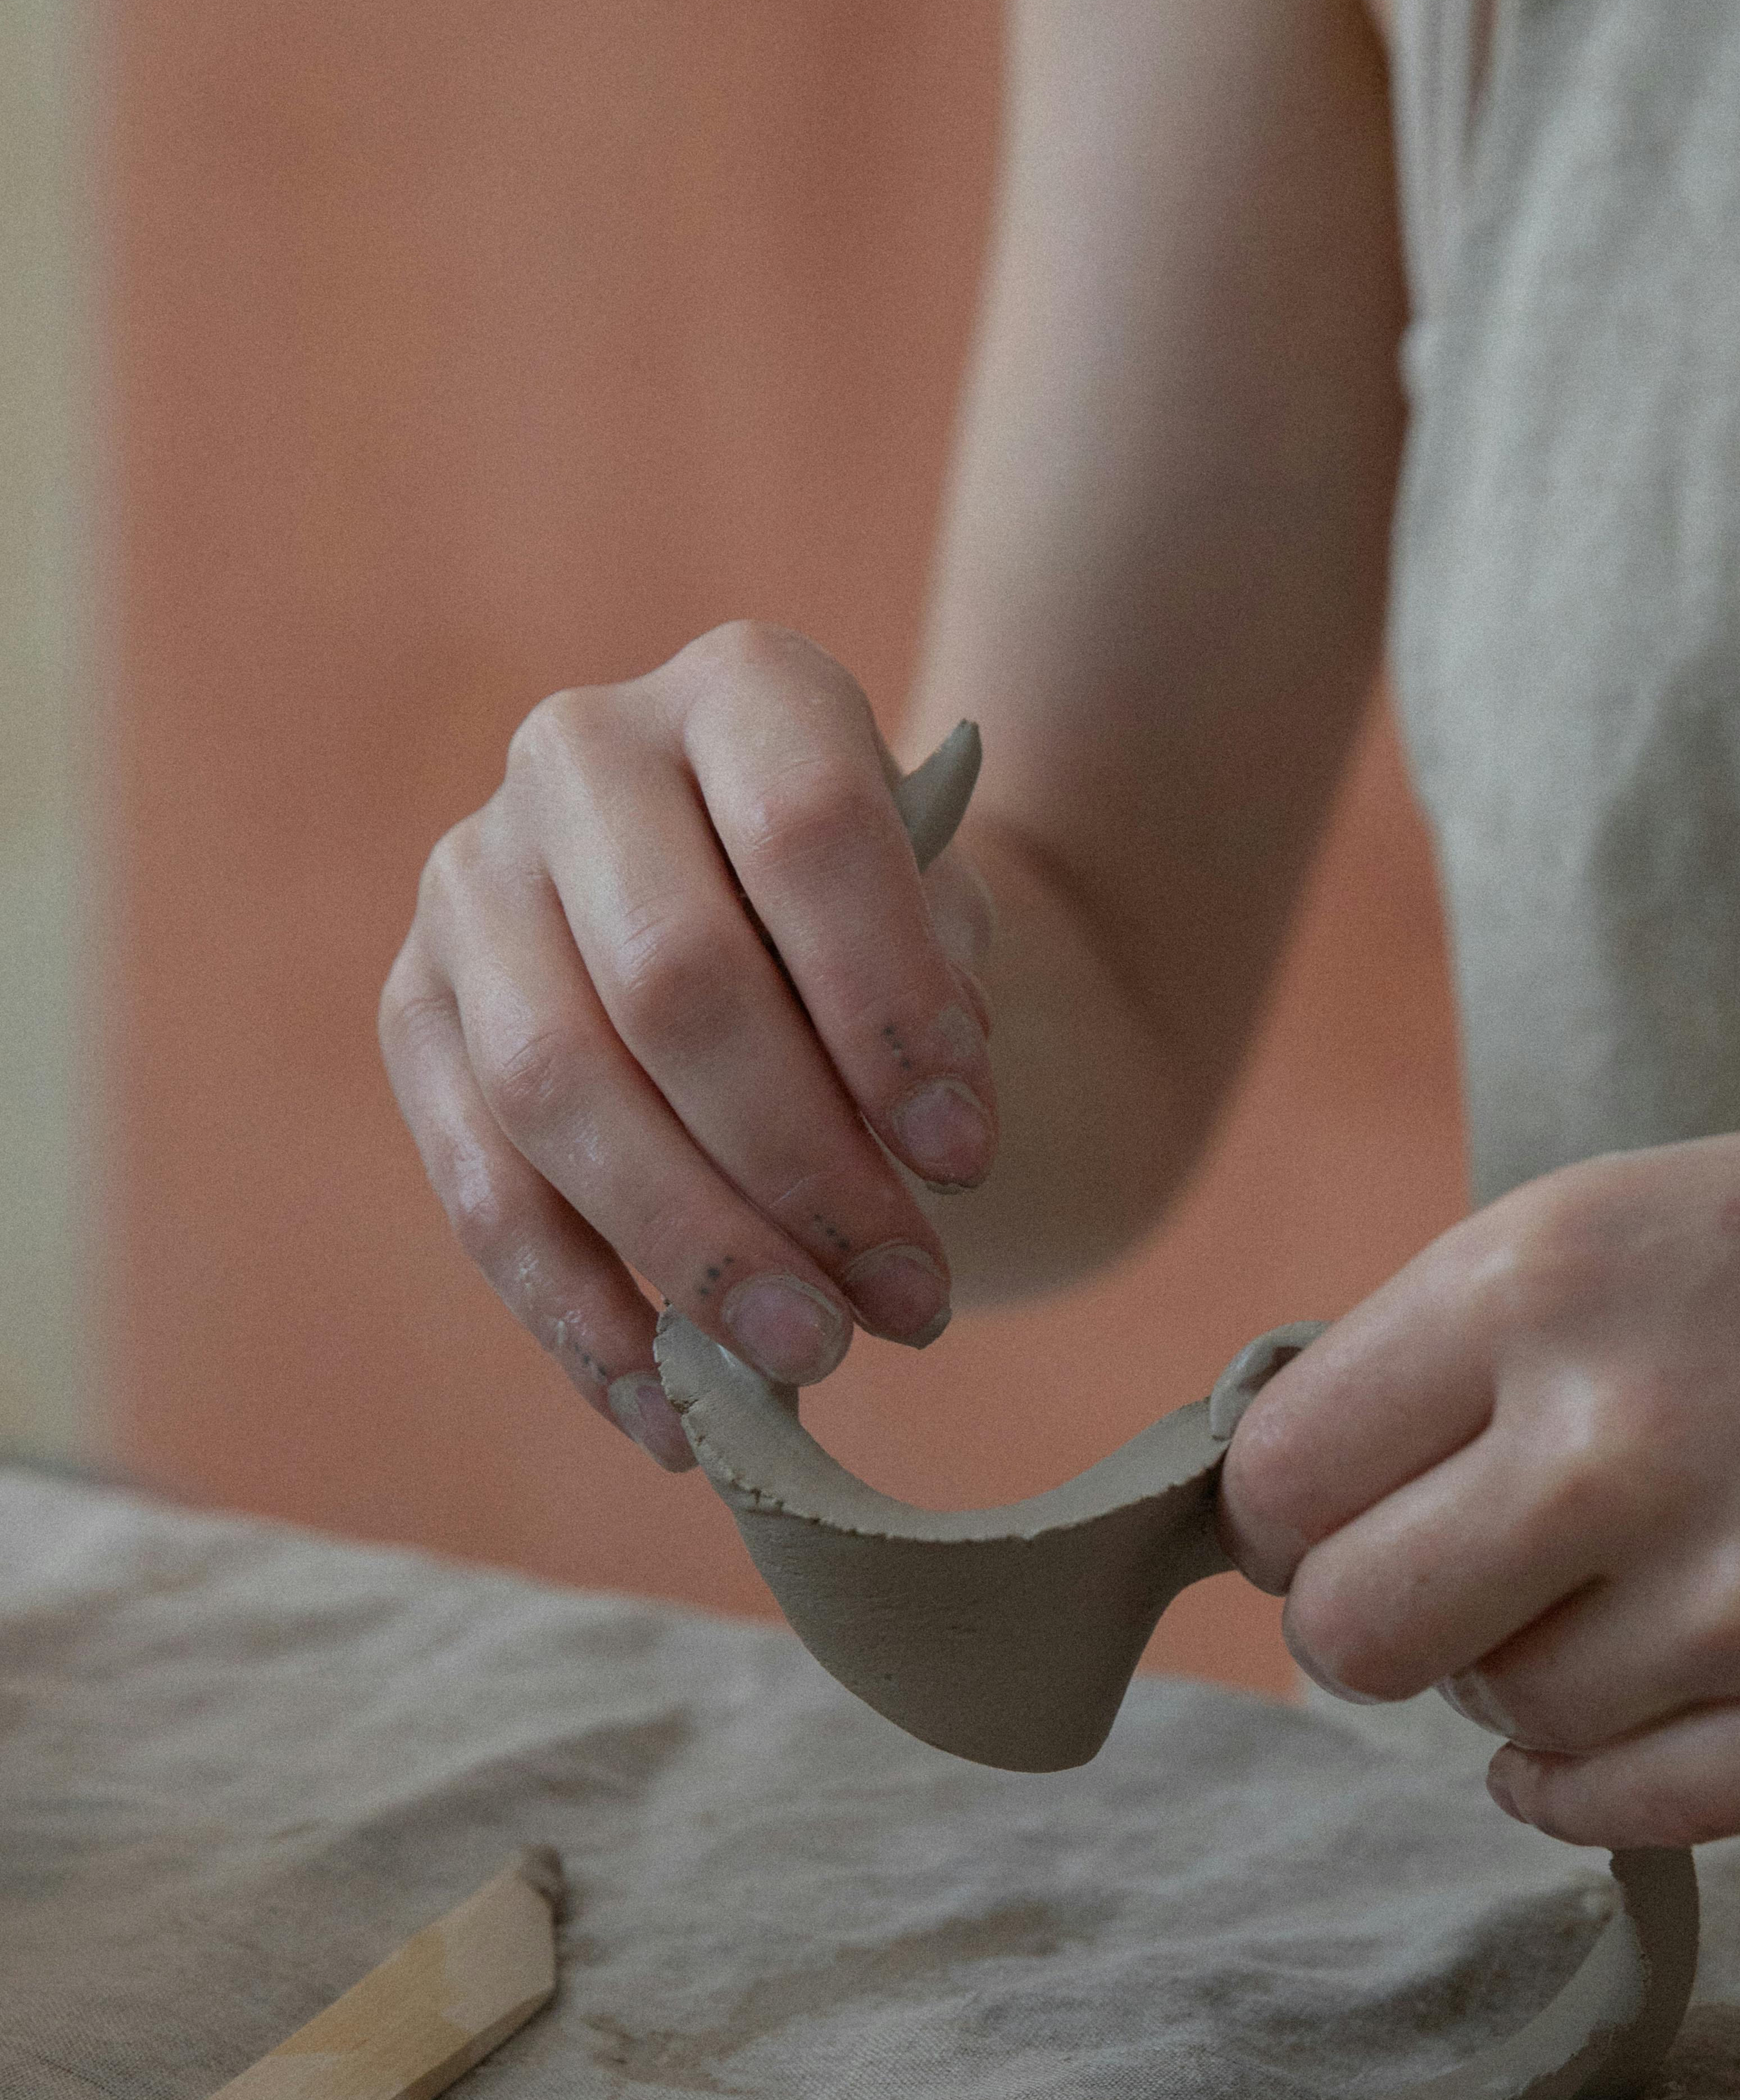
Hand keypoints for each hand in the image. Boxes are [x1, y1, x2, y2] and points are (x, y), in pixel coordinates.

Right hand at [381, 622, 998, 1466]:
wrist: (770, 909)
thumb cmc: (879, 926)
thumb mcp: (944, 923)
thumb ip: (933, 1009)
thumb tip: (915, 1161)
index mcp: (745, 688)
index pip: (811, 834)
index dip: (891, 1006)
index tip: (966, 1158)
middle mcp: (581, 755)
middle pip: (675, 982)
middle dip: (801, 1168)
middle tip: (908, 1302)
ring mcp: (475, 881)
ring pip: (559, 1093)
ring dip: (694, 1251)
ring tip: (812, 1361)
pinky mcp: (413, 1014)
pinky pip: (482, 1188)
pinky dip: (581, 1315)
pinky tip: (676, 1410)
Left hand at [1219, 1032, 1739, 1846]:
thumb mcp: (1626, 1223)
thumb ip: (1452, 1367)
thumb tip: (1283, 1523)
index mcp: (1548, 1276)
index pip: (1278, 1478)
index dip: (1288, 1517)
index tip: (1336, 1518)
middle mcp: (1626, 1435)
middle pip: (1351, 1632)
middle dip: (1377, 1622)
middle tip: (1459, 1586)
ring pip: (1503, 1722)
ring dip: (1531, 1678)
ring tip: (1646, 1581)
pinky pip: (1622, 1811)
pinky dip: (1588, 1783)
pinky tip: (1640, 1705)